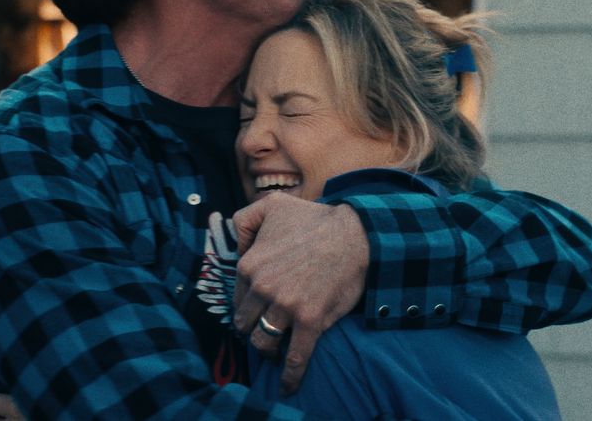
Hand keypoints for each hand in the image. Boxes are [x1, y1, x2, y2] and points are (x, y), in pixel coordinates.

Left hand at [229, 193, 368, 393]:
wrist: (356, 233)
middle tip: (264, 330)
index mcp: (249, 264)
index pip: (237, 299)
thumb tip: (235, 244)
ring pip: (263, 342)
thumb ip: (244, 218)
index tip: (256, 311)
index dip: (247, 306)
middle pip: (246, 324)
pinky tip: (288, 386)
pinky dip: (289, 376)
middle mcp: (262, 287)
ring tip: (274, 352)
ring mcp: (285, 306)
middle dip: (253, 329)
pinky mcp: (309, 321)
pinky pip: (294, 357)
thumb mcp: (273, 205)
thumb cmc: (316, 219)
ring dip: (267, 350)